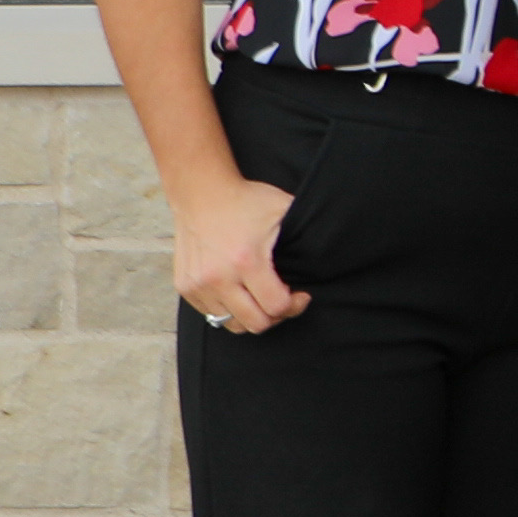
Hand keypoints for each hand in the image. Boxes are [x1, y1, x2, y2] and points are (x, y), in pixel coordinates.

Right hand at [171, 180, 302, 336]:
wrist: (200, 192)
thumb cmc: (245, 201)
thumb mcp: (284, 211)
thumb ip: (307, 235)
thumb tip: (333, 252)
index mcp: (246, 261)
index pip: (276, 307)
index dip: (295, 305)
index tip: (300, 293)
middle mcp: (218, 277)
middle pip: (255, 323)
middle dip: (276, 316)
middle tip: (283, 299)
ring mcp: (198, 284)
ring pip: (231, 323)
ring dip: (251, 314)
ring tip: (261, 296)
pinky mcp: (185, 285)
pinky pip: (211, 314)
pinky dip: (228, 309)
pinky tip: (240, 292)